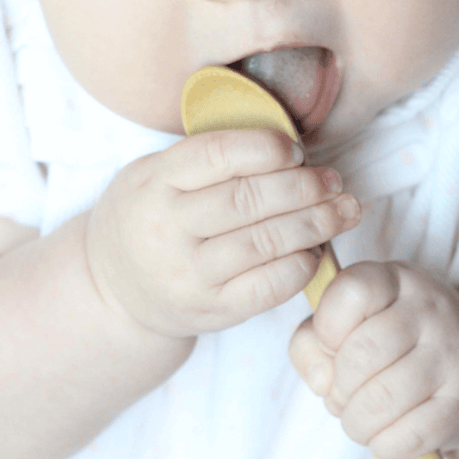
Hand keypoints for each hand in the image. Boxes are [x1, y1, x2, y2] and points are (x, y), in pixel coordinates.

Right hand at [85, 128, 359, 337]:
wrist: (114, 290)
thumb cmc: (151, 218)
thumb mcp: (156, 175)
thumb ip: (210, 159)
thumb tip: (291, 147)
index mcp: (154, 182)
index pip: (218, 154)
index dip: (268, 148)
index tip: (296, 150)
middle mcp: (167, 229)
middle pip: (249, 200)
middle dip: (305, 187)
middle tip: (335, 181)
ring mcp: (189, 275)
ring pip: (265, 243)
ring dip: (316, 224)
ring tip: (344, 210)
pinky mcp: (212, 310)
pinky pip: (269, 286)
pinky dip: (302, 265)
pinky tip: (316, 249)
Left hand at [288, 262, 458, 458]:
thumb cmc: (390, 346)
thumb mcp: (346, 327)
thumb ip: (310, 343)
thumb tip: (321, 379)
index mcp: (396, 279)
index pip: (352, 291)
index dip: (327, 328)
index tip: (332, 346)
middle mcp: (431, 308)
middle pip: (363, 353)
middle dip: (339, 388)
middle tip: (343, 397)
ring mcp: (454, 353)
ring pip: (384, 399)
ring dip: (357, 423)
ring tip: (360, 420)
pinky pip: (411, 435)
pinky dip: (385, 445)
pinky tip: (386, 435)